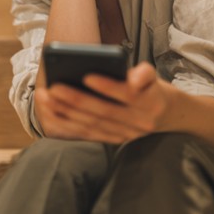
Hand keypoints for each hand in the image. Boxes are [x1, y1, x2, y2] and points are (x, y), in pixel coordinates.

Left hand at [34, 62, 167, 142]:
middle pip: (104, 112)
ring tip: (45, 98)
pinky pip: (88, 134)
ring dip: (66, 113)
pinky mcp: (114, 140)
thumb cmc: (151, 88)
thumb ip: (144, 73)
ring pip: (92, 125)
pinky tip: (50, 112)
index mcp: (151, 103)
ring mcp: (126, 135)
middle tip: (53, 88)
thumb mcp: (154, 77)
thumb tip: (134, 78)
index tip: (86, 75)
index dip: (107, 87)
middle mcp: (140, 123)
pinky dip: (67, 124)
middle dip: (76, 100)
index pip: (127, 95)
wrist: (168, 115)